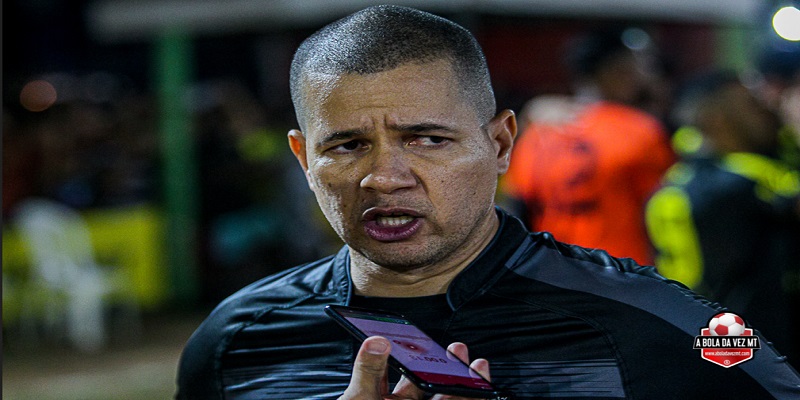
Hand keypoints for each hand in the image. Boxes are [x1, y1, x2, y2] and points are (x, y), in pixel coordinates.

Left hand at [338, 336, 491, 399]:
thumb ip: (369, 373)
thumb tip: (376, 340)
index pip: (406, 372)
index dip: (422, 355)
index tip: (426, 337)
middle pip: (433, 387)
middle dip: (449, 368)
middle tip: (460, 350)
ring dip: (465, 388)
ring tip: (478, 371)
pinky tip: (479, 395)